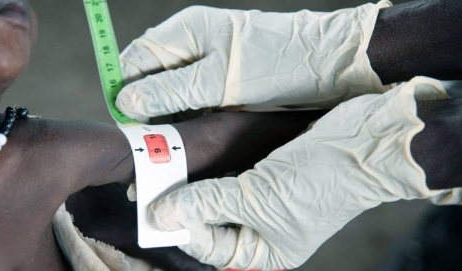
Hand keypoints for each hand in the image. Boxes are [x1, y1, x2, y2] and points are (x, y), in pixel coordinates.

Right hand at [117, 2, 391, 120]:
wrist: (337, 66)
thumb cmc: (282, 64)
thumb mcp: (222, 81)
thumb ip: (171, 90)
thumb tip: (126, 99)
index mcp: (187, 32)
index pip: (136, 58)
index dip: (124, 89)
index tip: (124, 123)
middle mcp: (194, 45)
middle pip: (151, 77)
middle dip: (144, 109)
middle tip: (145, 144)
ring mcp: (211, 64)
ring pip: (171, 93)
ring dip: (167, 118)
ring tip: (167, 149)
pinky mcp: (226, 82)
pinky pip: (194, 102)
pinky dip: (189, 120)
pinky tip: (191, 140)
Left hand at [147, 77, 453, 269]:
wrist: (365, 142)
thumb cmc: (319, 180)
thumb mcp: (256, 198)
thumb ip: (208, 204)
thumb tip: (163, 215)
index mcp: (266, 251)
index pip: (212, 246)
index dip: (183, 228)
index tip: (157, 209)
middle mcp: (262, 230)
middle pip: (210, 221)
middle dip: (184, 204)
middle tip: (153, 185)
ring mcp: (263, 200)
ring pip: (216, 196)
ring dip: (194, 184)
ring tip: (167, 169)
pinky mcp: (265, 173)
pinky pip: (229, 175)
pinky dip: (212, 169)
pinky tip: (193, 157)